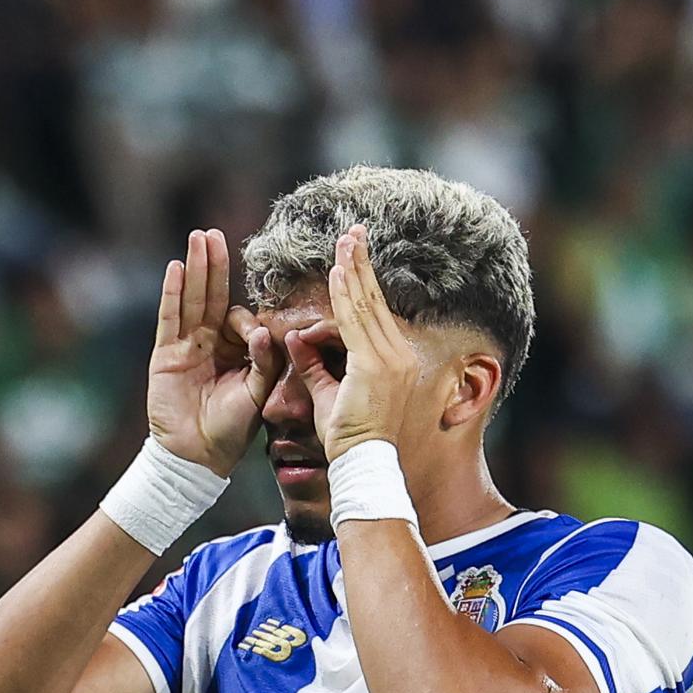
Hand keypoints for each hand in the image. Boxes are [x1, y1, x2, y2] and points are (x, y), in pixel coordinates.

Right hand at [147, 229, 282, 475]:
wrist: (198, 457)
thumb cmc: (231, 430)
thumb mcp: (258, 394)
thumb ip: (265, 363)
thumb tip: (267, 331)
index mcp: (235, 352)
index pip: (242, 320)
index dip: (250, 324)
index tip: (259, 339)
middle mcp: (209, 343)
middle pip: (213, 296)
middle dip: (215, 265)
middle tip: (215, 234)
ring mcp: (185, 346)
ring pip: (191, 299)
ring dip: (196, 268)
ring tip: (199, 238)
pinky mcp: (165, 354)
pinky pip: (169, 318)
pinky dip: (172, 293)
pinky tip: (176, 268)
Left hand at [285, 226, 417, 458]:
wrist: (362, 461)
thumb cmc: (348, 437)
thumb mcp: (327, 393)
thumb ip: (313, 365)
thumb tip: (296, 338)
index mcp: (392, 361)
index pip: (374, 312)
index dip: (363, 282)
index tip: (353, 256)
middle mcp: (396, 355)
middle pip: (375, 300)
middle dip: (362, 264)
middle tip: (353, 231)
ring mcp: (389, 358)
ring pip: (365, 304)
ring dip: (353, 270)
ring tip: (345, 240)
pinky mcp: (375, 363)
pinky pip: (355, 321)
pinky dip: (345, 295)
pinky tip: (337, 272)